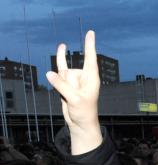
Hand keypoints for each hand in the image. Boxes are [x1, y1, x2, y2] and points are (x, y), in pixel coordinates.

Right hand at [46, 31, 100, 154]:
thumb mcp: (74, 99)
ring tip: (71, 98)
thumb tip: (49, 73)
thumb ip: (62, 86)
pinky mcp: (67, 83)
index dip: (90, 45)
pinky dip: (61, 59)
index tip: (91, 33)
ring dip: (62, 86)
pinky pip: (61, 69)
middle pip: (69, 72)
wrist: (80, 122)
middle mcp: (84, 76)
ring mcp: (75, 79)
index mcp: (92, 79)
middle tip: (75, 98)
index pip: (90, 58)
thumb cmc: (84, 112)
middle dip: (67, 84)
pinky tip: (62, 47)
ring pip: (61, 75)